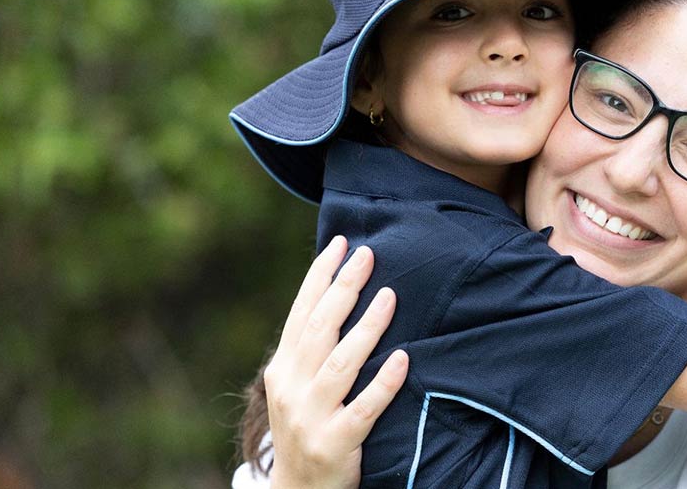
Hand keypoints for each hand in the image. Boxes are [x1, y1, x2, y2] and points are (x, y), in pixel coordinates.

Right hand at [263, 236, 408, 488]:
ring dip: (367, 328)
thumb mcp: (298, 385)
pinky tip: (404, 359)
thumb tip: (340, 292)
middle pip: (320, 330)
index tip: (342, 244)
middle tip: (368, 256)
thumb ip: (314, 347)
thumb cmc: (307, 426)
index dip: (320, 277)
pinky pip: (365, 408)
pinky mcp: (336, 443)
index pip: (301, 313)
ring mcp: (312, 417)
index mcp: (283, 369)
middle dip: (344, 289)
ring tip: (390, 296)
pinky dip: (384, 382)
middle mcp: (292, 388)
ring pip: (341, 365)